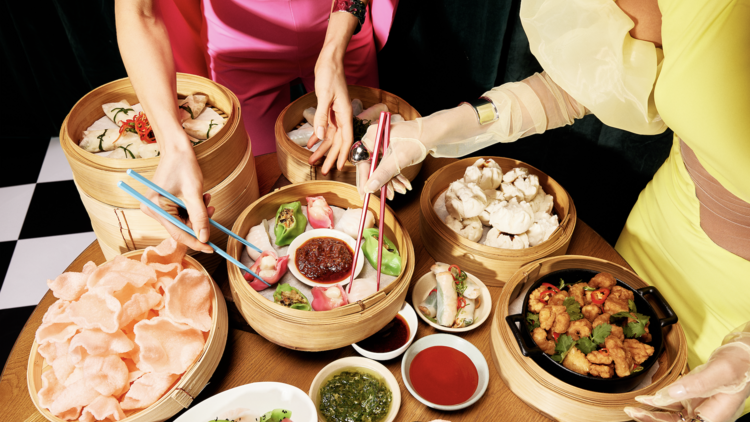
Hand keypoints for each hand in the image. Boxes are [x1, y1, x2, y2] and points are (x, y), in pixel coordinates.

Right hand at [142, 144, 214, 252]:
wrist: (177, 148)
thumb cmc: (184, 165)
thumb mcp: (194, 192)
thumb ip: (200, 217)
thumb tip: (205, 238)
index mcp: (155, 208)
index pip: (178, 233)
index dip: (196, 242)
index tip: (211, 249)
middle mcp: (153, 210)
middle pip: (181, 228)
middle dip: (199, 223)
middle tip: (213, 210)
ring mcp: (157, 207)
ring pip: (184, 220)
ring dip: (199, 213)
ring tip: (207, 198)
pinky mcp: (164, 203)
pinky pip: (182, 213)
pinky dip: (194, 208)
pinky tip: (202, 197)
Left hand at [307, 56, 352, 173]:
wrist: (329, 61)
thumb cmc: (330, 75)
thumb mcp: (324, 95)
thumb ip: (322, 116)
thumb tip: (320, 135)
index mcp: (345, 114)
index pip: (346, 139)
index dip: (343, 154)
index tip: (340, 167)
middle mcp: (342, 116)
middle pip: (338, 142)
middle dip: (331, 157)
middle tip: (324, 170)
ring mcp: (335, 114)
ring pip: (330, 137)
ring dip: (322, 149)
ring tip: (312, 160)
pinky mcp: (329, 110)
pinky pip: (325, 128)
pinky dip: (318, 137)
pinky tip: (311, 144)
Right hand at [359, 106, 478, 196]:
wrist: (434, 134)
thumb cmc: (416, 140)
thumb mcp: (398, 159)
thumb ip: (382, 174)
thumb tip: (369, 188)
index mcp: (372, 137)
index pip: (362, 161)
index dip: (363, 179)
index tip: (365, 194)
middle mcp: (375, 140)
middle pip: (371, 166)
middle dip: (381, 182)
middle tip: (387, 196)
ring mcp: (382, 146)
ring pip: (381, 169)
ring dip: (391, 181)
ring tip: (401, 191)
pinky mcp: (390, 151)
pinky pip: (388, 166)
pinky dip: (396, 176)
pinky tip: (404, 185)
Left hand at [625, 334, 749, 421]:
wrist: (745, 355)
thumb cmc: (740, 364)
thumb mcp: (719, 372)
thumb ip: (695, 385)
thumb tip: (669, 394)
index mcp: (716, 416)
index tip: (645, 417)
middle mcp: (707, 415)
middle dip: (652, 420)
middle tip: (632, 412)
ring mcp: (700, 407)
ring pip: (672, 416)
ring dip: (652, 413)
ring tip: (633, 408)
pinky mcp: (694, 398)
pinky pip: (674, 404)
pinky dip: (659, 402)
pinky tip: (645, 400)